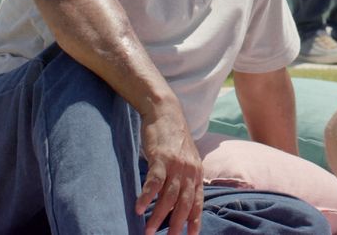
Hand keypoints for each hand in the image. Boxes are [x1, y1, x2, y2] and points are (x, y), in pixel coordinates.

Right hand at [135, 102, 203, 234]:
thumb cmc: (172, 138)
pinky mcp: (161, 158)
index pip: (197, 201)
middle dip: (177, 224)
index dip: (194, 219)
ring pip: (169, 196)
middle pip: (184, 203)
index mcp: (196, 172)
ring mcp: (176, 164)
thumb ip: (186, 176)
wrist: (165, 112)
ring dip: (158, 215)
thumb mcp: (186, 158)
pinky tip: (139, 208)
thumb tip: (180, 197)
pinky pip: (154, 181)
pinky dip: (146, 196)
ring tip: (148, 230)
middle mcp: (189, 170)